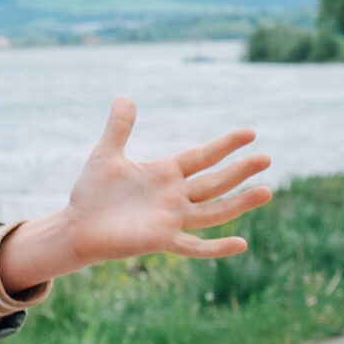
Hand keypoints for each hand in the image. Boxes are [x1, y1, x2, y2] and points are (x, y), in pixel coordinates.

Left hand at [0, 98, 273, 291]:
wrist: (76, 226)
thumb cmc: (91, 194)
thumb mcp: (106, 155)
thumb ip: (118, 128)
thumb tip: (124, 97)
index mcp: (165, 173)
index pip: (202, 156)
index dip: (225, 145)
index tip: (251, 133)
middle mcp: (174, 196)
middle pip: (214, 182)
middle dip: (240, 171)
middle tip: (266, 158)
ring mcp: (171, 219)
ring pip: (213, 211)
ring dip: (239, 203)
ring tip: (267, 191)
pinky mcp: (161, 240)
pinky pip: (194, 246)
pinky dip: (216, 247)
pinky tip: (241, 244)